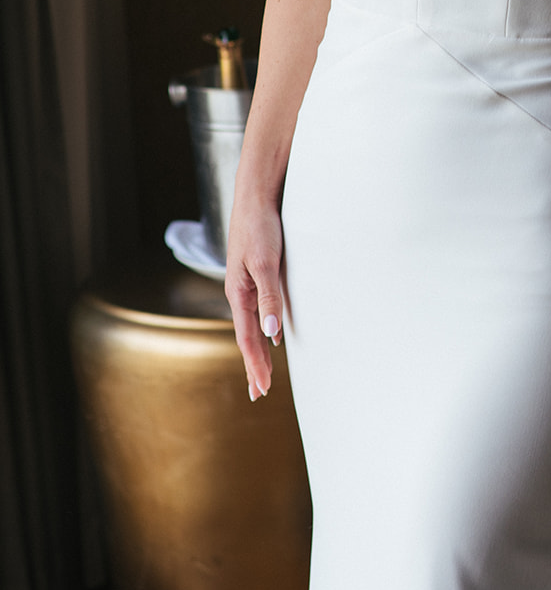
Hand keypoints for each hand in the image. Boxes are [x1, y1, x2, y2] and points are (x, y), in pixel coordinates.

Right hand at [224, 199, 284, 401]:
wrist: (255, 196)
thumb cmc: (260, 227)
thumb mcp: (267, 263)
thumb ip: (270, 297)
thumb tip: (271, 333)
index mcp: (238, 294)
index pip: (247, 339)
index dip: (254, 365)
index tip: (260, 390)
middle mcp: (240, 293)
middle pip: (247, 337)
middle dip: (252, 365)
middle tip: (258, 393)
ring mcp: (246, 284)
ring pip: (252, 325)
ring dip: (257, 350)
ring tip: (262, 372)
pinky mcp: (255, 274)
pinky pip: (258, 310)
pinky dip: (263, 329)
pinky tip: (272, 335)